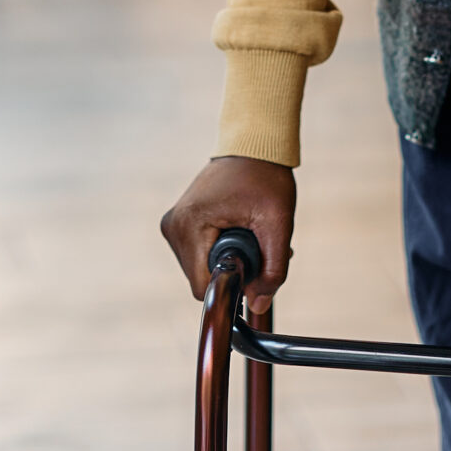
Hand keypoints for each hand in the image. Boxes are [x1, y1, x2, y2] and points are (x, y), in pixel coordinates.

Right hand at [160, 156, 295, 302]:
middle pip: (202, 278)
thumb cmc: (265, 177)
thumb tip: (257, 304)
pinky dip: (219, 250)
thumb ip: (272, 269)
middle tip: (258, 243)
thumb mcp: (278, 223)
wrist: (253, 146)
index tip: (254, 267)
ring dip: (227, 260)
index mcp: (190, 225)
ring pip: (200, 268)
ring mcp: (172, 224)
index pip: (203, 286)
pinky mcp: (178, 224)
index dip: (231, 286)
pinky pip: (197, 254)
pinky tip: (238, 230)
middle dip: (232, 270)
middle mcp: (173, 226)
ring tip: (249, 233)